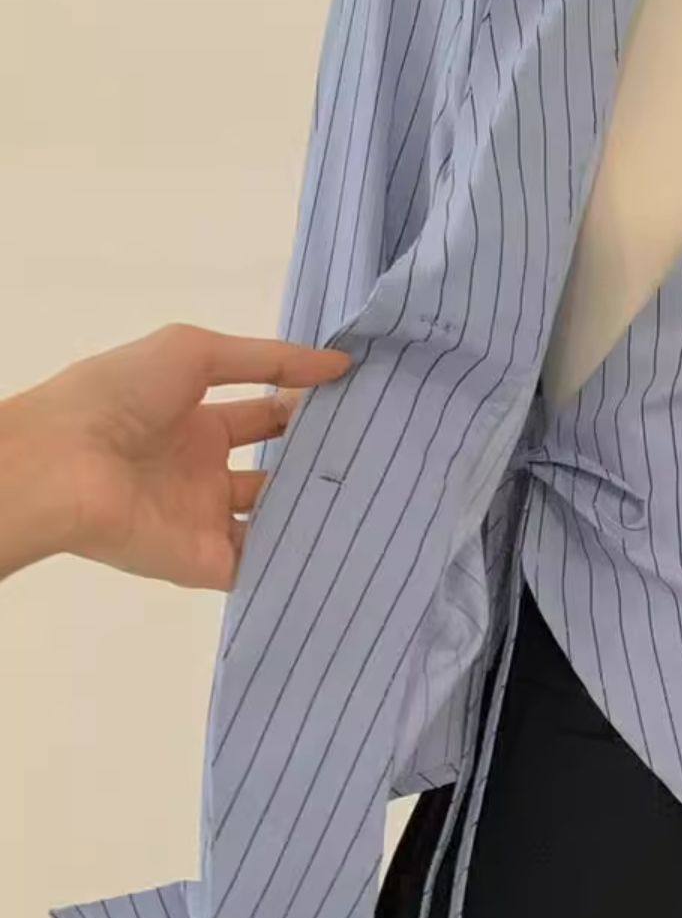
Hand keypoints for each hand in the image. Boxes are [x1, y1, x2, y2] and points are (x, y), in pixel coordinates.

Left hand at [0, 323, 351, 588]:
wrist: (63, 465)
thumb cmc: (119, 397)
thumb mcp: (193, 353)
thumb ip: (269, 359)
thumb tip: (341, 364)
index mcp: (197, 421)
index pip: (268, 417)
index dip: (310, 409)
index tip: (364, 406)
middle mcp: (204, 472)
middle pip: (278, 472)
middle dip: (322, 463)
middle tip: (382, 455)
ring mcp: (207, 521)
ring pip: (277, 520)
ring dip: (318, 511)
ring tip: (380, 498)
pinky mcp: (208, 562)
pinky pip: (263, 564)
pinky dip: (300, 558)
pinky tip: (351, 543)